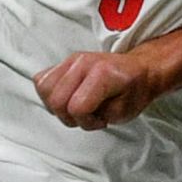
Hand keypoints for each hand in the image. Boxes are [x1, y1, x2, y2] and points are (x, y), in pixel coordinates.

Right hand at [34, 51, 158, 129]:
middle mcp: (83, 62)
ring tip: (76, 108)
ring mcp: (72, 59)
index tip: (100, 121)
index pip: (77, 107)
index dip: (86, 122)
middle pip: (56, 100)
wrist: (139, 70)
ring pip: (44, 88)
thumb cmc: (133, 90)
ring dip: (56, 107)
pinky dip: (49, 95)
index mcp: (102, 74)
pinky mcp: (64, 61)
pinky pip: (42, 80)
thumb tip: (75, 112)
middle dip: (69, 117)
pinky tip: (67, 99)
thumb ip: (99, 115)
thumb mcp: (124, 112)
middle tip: (87, 118)